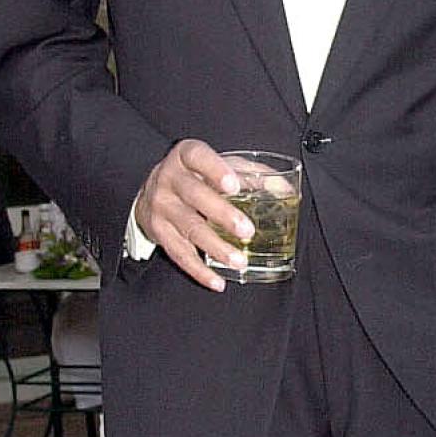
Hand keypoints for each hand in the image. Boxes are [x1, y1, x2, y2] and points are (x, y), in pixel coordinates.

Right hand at [133, 138, 251, 290]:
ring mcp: (162, 207)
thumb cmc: (195, 175)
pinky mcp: (159, 232)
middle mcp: (169, 179)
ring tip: (239, 260)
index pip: (198, 157)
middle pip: (195, 196)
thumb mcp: (219, 164)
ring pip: (189, 229)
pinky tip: (217, 281)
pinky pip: (179, 254)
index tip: (234, 185)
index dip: (215, 170)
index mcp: (186, 156)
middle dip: (222, 214)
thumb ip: (252, 173)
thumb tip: (284, 190)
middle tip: (247, 230)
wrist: (151, 191)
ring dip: (216, 247)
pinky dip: (199, 271)